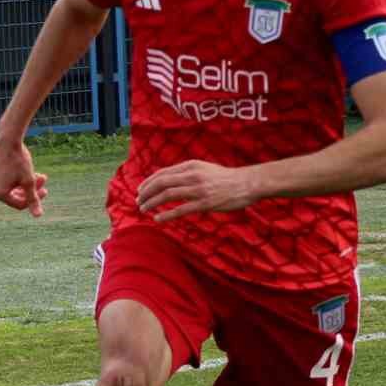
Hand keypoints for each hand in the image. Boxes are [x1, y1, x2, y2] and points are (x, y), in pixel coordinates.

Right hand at [0, 137, 47, 216]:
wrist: (7, 140)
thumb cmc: (18, 160)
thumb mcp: (28, 181)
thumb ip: (33, 199)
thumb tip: (38, 216)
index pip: (20, 204)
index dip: (35, 199)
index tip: (45, 189)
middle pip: (16, 196)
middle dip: (31, 189)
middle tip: (44, 179)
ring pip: (12, 188)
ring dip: (26, 183)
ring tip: (39, 174)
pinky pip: (7, 181)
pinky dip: (17, 178)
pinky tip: (28, 170)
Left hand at [136, 161, 256, 220]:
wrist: (247, 183)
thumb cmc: (225, 178)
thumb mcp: (204, 168)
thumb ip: (186, 172)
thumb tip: (167, 180)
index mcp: (190, 166)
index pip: (162, 173)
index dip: (148, 182)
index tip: (140, 190)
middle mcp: (192, 175)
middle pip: (161, 183)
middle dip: (146, 193)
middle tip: (138, 201)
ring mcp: (198, 189)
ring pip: (167, 195)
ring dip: (152, 203)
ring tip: (143, 209)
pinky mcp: (205, 203)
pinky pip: (180, 210)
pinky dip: (166, 214)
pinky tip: (157, 219)